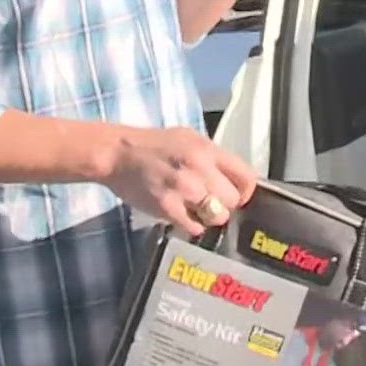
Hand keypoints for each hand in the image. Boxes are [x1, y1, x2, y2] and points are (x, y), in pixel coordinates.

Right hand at [92, 125, 258, 235]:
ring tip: (197, 209)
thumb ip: (214, 157)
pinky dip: (192, 225)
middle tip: (212, 201)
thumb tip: (235, 178)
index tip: (238, 194)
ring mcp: (184, 189)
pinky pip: (195, 227)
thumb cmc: (155, 145)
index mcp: (208, 150)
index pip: (247, 176)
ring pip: (217, 216)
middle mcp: (200, 168)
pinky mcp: (168, 207)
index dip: (245, 190)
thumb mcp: (190, 138)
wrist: (118, 153)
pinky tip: (183, 216)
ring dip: (210, 216)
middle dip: (226, 204)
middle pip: (234, 200)